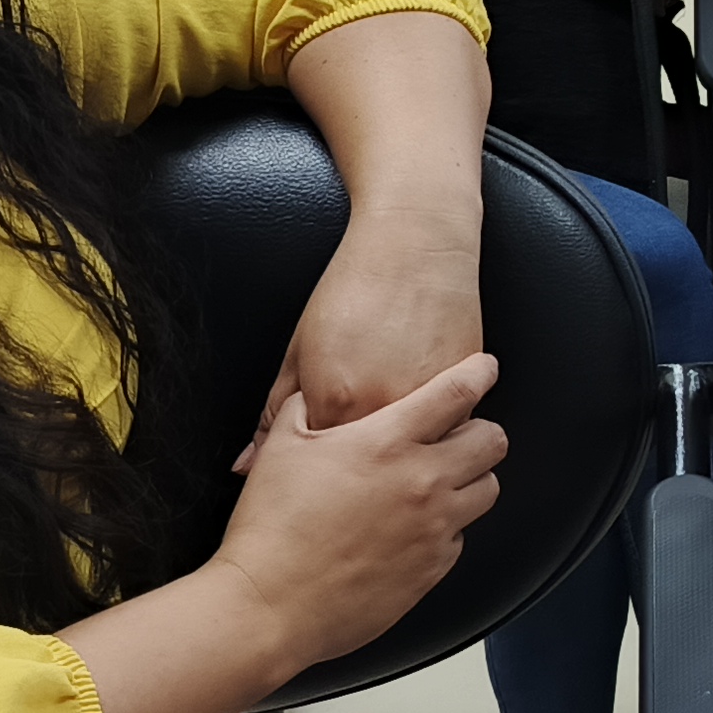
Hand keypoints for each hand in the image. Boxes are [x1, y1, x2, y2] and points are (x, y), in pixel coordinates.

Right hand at [211, 349, 506, 678]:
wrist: (270, 606)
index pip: (458, 393)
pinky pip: (461, 537)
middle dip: (479, 431)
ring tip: (438, 482)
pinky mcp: (432, 568)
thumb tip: (313, 393)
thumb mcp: (281, 447)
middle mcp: (421, 482)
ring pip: (488, 490)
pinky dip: (446, 527)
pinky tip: (412, 528)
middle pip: (492, 441)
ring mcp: (433, 528)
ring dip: (470, 479)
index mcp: (386, 442)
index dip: (479, 373)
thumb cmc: (270, 530)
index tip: (483, 369)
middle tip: (458, 434)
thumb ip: (305, 407)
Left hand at [237, 234, 483, 474]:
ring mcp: (429, 402)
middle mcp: (384, 407)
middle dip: (358, 468)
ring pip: (414, 457)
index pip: (321, 469)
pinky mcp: (467, 391)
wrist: (415, 243)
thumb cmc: (355, 287)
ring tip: (389, 423)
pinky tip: (421, 407)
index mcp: (336, 401)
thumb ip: (275, 415)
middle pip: (369, 469)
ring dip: (401, 452)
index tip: (321, 463)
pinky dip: (433, 431)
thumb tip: (245, 465)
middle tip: (353, 446)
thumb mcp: (299, 349)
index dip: (319, 469)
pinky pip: (447, 433)